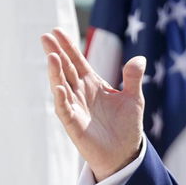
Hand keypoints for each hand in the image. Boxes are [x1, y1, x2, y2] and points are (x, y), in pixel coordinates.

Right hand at [41, 27, 145, 180]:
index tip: (57, 30)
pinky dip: (62, 98)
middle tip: (45, 37)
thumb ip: (133, 79)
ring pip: (62, 86)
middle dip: (56, 53)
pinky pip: (65, 109)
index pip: (77, 62)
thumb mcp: (133, 99)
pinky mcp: (74, 125)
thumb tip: (140, 58)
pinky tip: (59, 87)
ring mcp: (75, 108)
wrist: (124, 154)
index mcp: (93, 84)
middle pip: (65, 70)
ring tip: (52, 57)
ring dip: (56, 73)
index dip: (68, 47)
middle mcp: (80, 93)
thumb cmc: (126, 126)